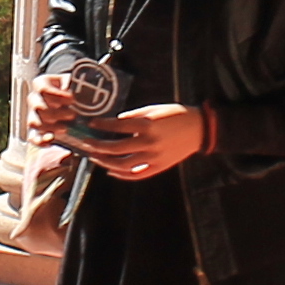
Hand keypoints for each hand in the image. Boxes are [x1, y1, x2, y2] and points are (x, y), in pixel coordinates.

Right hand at [22, 76, 79, 144]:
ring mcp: (32, 115)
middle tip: (72, 115)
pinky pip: (32, 137)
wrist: (69, 98)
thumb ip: (70, 81)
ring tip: (65, 129)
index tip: (72, 99)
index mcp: (40, 84)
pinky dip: (40, 141)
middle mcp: (34, 99)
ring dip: (50, 127)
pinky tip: (51, 140)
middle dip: (57, 113)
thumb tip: (67, 87)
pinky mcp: (34, 130)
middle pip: (39, 107)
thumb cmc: (70, 88)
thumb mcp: (71, 80)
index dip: (57, 95)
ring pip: (33, 122)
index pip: (43, 90)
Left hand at [78, 103, 207, 180]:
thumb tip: (115, 123)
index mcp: (147, 125)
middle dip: (97, 146)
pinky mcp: (159, 167)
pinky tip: (110, 170)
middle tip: (85, 143)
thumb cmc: (176, 115)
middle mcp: (149, 143)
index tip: (91, 124)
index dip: (101, 126)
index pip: (117, 127)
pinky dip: (121, 175)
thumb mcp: (153, 109)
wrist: (199, 129)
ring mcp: (153, 157)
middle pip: (115, 148)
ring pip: (122, 165)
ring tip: (94, 158)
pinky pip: (137, 175)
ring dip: (105, 162)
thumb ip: (133, 117)